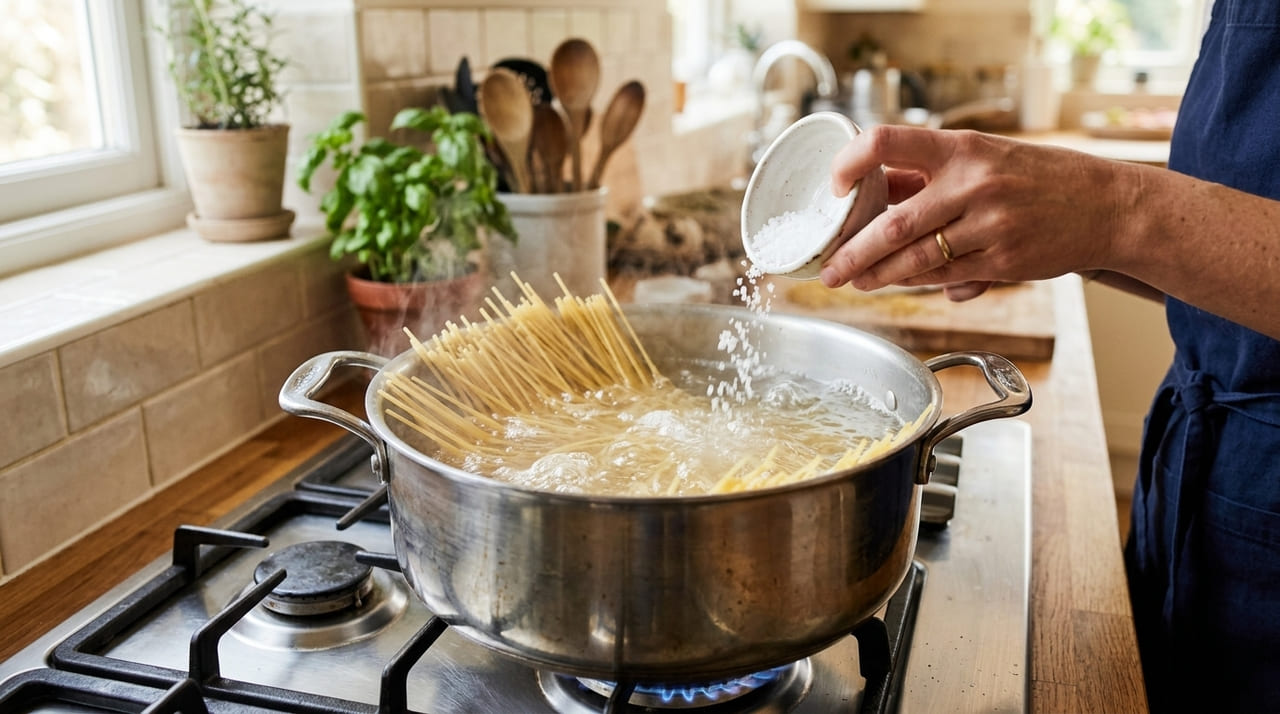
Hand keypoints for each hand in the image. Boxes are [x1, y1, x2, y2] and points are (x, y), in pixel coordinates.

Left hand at [819, 126, 1121, 291]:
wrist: (1107, 205)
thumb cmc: (1037, 178)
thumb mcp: (985, 158)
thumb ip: (930, 176)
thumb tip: (873, 193)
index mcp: (962, 147)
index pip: (887, 143)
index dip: (850, 164)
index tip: (834, 186)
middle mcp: (973, 183)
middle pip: (893, 223)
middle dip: (852, 251)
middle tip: (828, 268)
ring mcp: (990, 224)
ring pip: (915, 258)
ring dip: (876, 273)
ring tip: (853, 280)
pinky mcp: (1004, 260)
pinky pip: (945, 276)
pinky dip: (915, 281)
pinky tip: (895, 282)